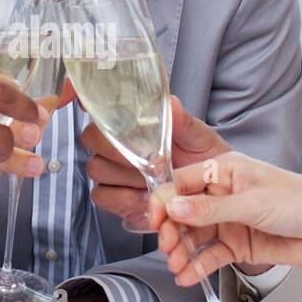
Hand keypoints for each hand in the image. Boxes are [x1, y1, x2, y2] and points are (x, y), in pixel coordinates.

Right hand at [81, 94, 228, 221]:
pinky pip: (101, 195)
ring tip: (151, 181)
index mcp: (133, 123)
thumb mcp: (198, 138)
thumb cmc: (201, 160)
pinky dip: (123, 198)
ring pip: (97, 168)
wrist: (209, 194)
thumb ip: (182, 121)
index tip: (125, 129)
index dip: (104, 117)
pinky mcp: (114, 197)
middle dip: (118, 151)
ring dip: (124, 176)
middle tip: (146, 160)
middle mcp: (117, 145)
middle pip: (92, 140)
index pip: (103, 112)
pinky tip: (144, 198)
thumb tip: (170, 103)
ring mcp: (112, 171)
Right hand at [148, 152, 301, 282]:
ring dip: (182, 252)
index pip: (182, 183)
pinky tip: (188, 276)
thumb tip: (174, 208)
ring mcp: (228, 221)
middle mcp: (222, 195)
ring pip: (194, 236)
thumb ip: (211, 209)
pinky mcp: (237, 245)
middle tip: (168, 247)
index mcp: (224, 171)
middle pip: (183, 212)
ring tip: (177, 267)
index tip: (156, 221)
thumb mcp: (252, 203)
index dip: (165, 201)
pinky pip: (210, 255)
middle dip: (172, 231)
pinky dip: (197, 266)